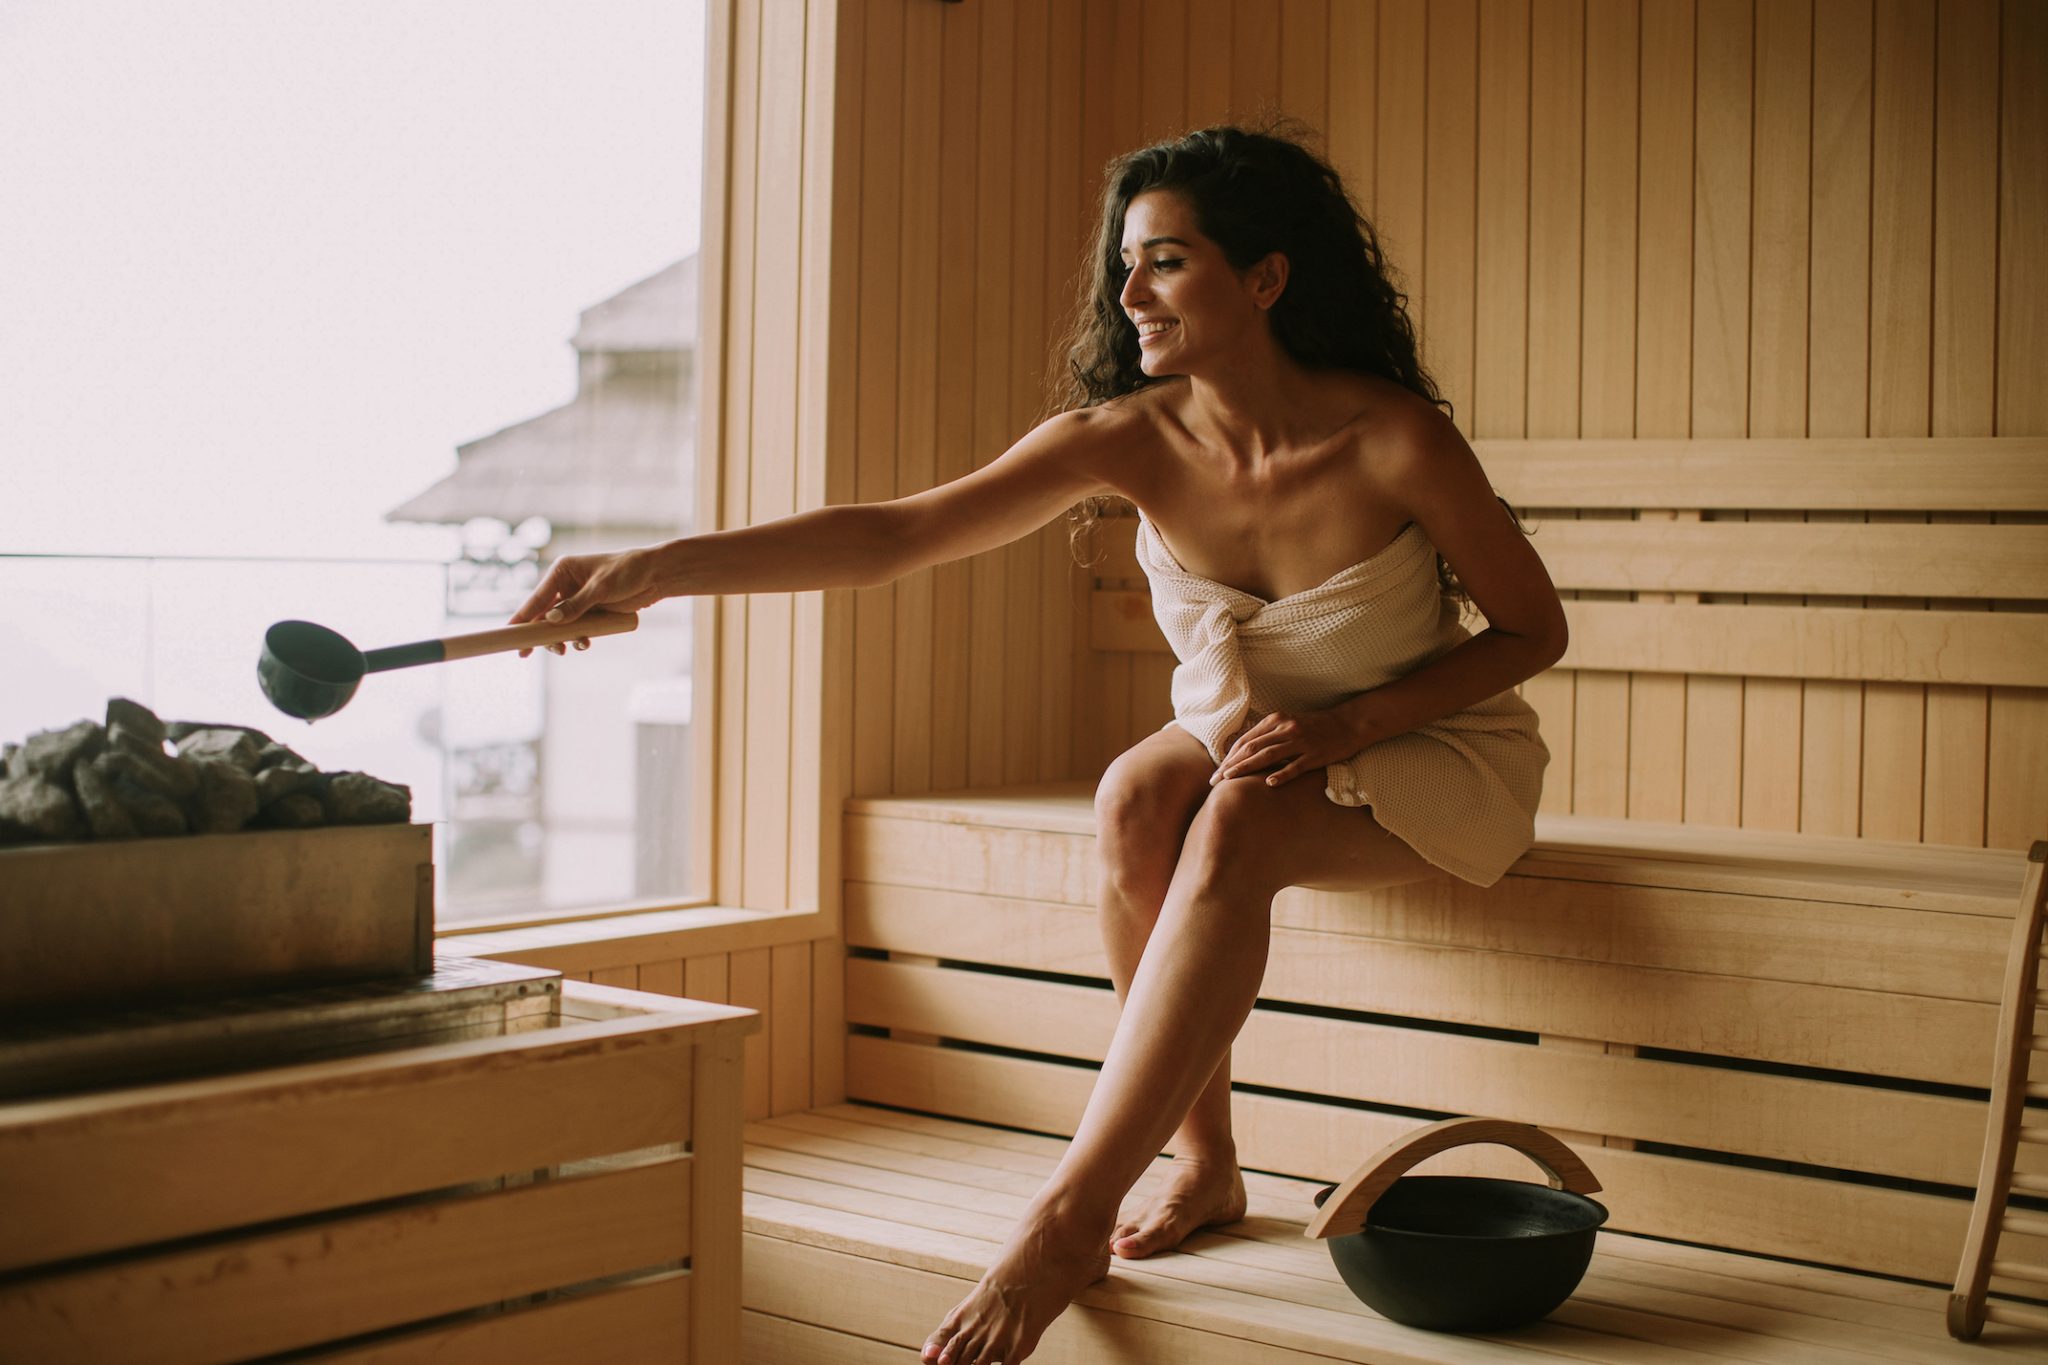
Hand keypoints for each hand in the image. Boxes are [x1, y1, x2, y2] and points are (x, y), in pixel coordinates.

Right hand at [510, 546, 666, 656]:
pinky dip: (577, 638)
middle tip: (527, 654)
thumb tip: (550, 621)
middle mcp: (566, 585)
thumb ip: (576, 606)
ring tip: (565, 649)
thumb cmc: (627, 572)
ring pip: (559, 625)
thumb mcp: (600, 588)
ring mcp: (578, 600)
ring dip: (560, 639)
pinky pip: (577, 628)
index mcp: (562, 571)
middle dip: (539, 634)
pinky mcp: (591, 611)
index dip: (521, 618)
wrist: (655, 575)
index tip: (507, 634)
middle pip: (543, 615)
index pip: (536, 598)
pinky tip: (583, 643)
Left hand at [1209, 706, 1369, 786]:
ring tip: (1231, 780)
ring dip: (1247, 768)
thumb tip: (1242, 750)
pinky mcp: (1315, 754)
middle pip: (1251, 747)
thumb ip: (1267, 734)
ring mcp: (1301, 741)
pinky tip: (1269, 783)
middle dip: (1231, 764)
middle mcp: (1285, 729)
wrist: (1348, 724)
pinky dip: (1282, 774)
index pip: (1246, 740)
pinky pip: (1296, 765)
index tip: (1217, 772)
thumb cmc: (1315, 727)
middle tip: (1215, 781)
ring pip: (1268, 755)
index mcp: (1276, 720)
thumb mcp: (1288, 724)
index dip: (1229, 756)